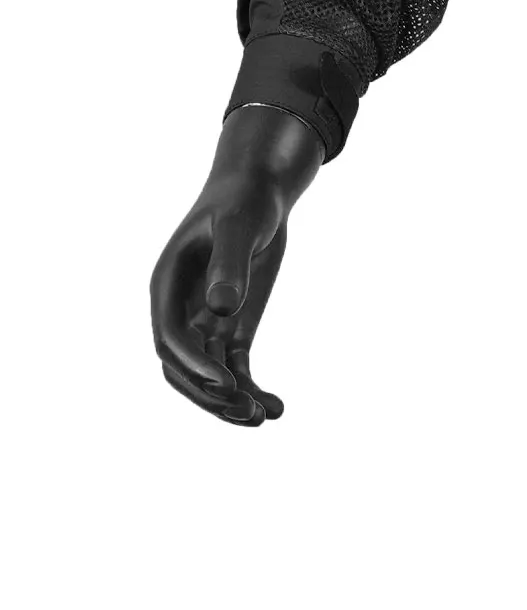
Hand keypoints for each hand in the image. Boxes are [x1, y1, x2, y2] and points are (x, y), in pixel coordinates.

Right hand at [149, 105, 322, 425]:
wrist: (259, 192)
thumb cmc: (243, 201)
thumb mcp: (239, 226)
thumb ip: (229, 265)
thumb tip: (221, 309)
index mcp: (167, 286)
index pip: (169, 337)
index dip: (193, 363)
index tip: (225, 381)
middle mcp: (180, 311)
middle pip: (182, 368)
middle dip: (209, 393)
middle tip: (244, 408)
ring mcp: (205, 323)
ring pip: (208, 376)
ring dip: (230, 401)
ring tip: (262, 417)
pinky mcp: (231, 329)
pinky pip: (236, 369)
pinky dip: (252, 388)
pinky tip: (276, 409)